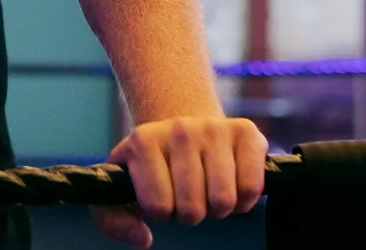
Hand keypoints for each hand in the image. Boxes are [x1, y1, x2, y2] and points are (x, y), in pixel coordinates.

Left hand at [90, 115, 267, 246]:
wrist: (183, 132)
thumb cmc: (151, 170)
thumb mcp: (121, 189)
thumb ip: (114, 220)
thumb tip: (143, 239)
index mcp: (143, 141)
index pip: (158, 207)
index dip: (162, 211)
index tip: (161, 196)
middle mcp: (179, 129)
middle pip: (193, 209)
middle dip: (191, 212)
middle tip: (188, 194)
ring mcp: (214, 127)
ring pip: (224, 200)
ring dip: (217, 207)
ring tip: (207, 189)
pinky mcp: (246, 132)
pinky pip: (251, 188)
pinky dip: (243, 200)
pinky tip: (231, 185)